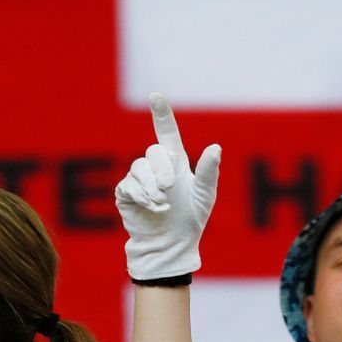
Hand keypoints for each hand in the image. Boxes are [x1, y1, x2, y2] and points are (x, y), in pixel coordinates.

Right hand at [115, 95, 221, 280]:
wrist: (171, 246)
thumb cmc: (190, 220)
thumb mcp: (204, 196)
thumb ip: (208, 173)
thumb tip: (216, 148)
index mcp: (175, 161)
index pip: (166, 132)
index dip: (161, 114)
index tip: (157, 96)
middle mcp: (155, 166)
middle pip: (153, 152)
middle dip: (163, 170)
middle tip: (170, 189)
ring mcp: (138, 178)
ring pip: (139, 168)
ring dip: (153, 188)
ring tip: (162, 204)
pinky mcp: (125, 192)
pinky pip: (129, 185)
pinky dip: (142, 196)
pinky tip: (151, 207)